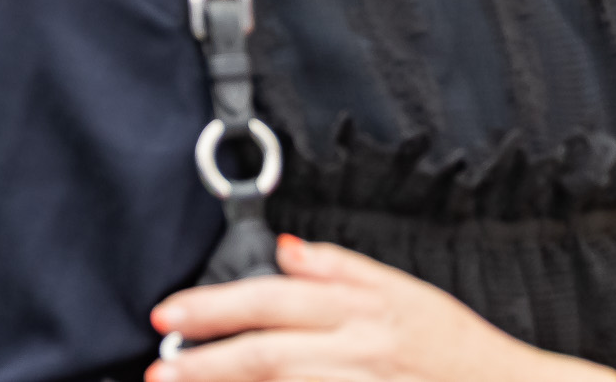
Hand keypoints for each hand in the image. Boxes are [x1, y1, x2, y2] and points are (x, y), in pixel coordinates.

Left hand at [146, 235, 612, 381]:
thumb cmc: (457, 346)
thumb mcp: (405, 291)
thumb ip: (340, 267)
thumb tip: (284, 249)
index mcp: (363, 309)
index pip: (273, 301)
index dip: (215, 306)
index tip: (169, 313)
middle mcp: (360, 350)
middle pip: (268, 353)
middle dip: (206, 360)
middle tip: (159, 365)